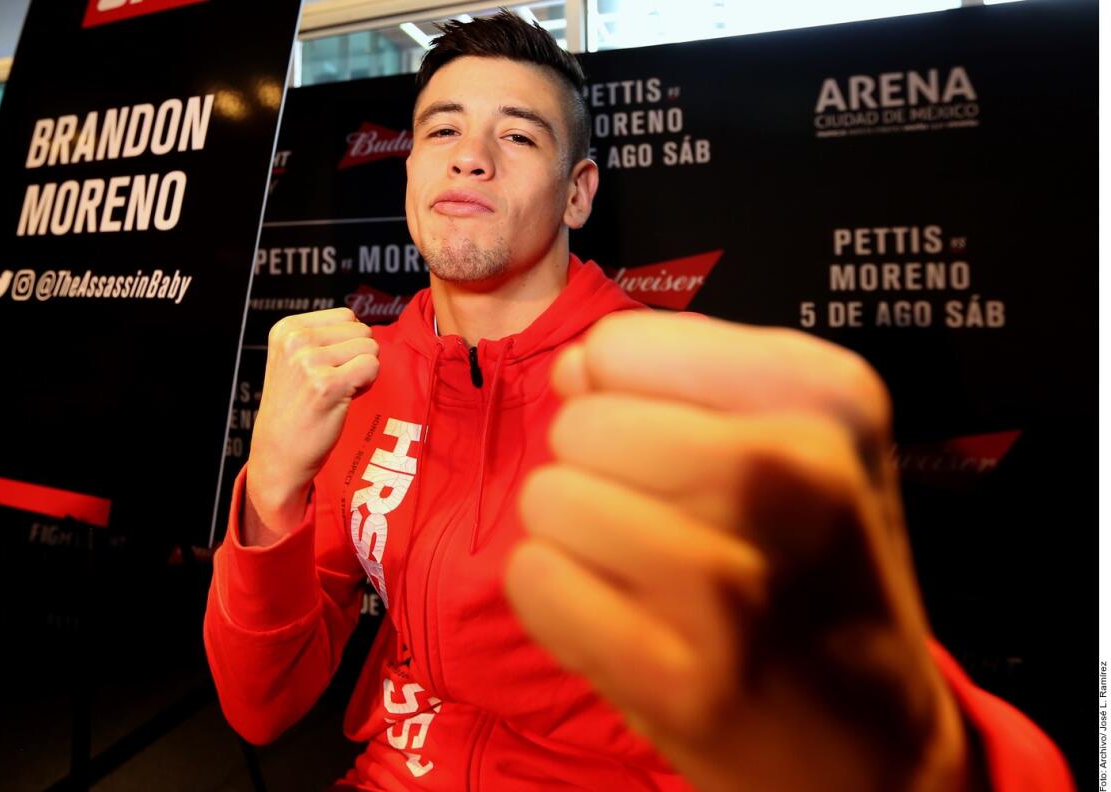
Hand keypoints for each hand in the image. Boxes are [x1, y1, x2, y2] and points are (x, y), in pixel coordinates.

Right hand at [244, 307, 378, 545]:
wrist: (278, 454)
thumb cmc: (294, 408)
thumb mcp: (293, 359)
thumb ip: (322, 336)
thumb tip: (363, 325)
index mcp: (286, 328)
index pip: (346, 316)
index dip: (346, 344)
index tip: (325, 368)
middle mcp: (295, 340)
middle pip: (361, 330)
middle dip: (356, 357)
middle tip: (333, 383)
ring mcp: (310, 361)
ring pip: (370, 348)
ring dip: (362, 371)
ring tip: (337, 391)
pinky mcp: (327, 384)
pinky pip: (373, 367)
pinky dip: (367, 385)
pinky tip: (344, 399)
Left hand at [505, 311, 970, 790]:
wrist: (871, 743)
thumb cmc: (818, 570)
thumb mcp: (803, 443)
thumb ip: (683, 377)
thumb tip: (573, 368)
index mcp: (827, 401)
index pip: (620, 346)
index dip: (618, 393)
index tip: (669, 442)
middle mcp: (793, 477)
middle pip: (579, 425)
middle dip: (591, 468)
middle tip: (658, 521)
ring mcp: (736, 585)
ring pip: (549, 500)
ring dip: (573, 537)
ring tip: (644, 574)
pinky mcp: (682, 682)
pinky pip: (535, 582)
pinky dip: (556, 600)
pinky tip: (621, 622)